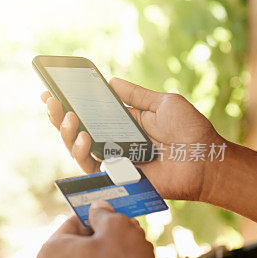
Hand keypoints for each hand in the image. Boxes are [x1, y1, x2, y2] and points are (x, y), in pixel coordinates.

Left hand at [37, 201, 169, 257]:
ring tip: (136, 249)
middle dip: (104, 237)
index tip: (114, 216)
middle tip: (129, 230)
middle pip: (79, 245)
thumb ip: (102, 212)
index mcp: (49, 253)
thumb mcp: (116, 225)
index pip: (72, 223)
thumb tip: (96, 208)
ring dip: (110, 254)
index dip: (96, 216)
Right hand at [41, 78, 221, 201]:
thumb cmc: (190, 131)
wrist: (206, 158)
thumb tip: (110, 81)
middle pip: (76, 130)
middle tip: (50, 100)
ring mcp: (113, 159)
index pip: (89, 112)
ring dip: (65, 132)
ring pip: (76, 149)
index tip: (52, 89)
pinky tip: (83, 135)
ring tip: (67, 116)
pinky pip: (89, 166)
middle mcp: (114, 141)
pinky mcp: (116, 176)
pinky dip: (81, 151)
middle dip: (58, 115)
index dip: (69, 103)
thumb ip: (135, 95)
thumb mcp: (162, 103)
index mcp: (123, 123)